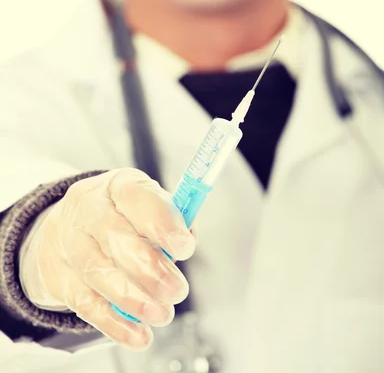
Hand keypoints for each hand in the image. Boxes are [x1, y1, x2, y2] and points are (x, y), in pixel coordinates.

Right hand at [19, 168, 195, 349]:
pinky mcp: (59, 276)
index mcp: (118, 185)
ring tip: (162, 314)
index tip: (184, 246)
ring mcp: (69, 242)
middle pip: (115, 236)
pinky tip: (137, 334)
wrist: (69, 225)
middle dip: (150, 268)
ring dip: (134, 299)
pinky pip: (85, 302)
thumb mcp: (146, 202)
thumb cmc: (121, 214)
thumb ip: (171, 218)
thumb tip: (187, 239)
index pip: (136, 196)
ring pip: (99, 272)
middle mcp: (88, 209)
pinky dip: (114, 323)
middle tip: (177, 290)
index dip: (161, 221)